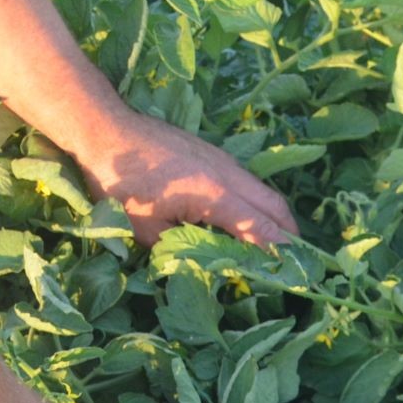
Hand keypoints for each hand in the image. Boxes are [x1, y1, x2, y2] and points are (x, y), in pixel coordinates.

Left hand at [63, 109, 300, 247]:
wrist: (106, 130)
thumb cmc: (121, 183)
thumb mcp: (147, 229)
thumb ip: (180, 248)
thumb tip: (203, 262)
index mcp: (214, 194)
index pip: (259, 227)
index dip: (278, 252)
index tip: (295, 272)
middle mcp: (227, 174)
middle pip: (273, 205)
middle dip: (288, 233)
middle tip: (295, 260)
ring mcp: (221, 159)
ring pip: (261, 190)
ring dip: (272, 215)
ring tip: (274, 243)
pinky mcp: (211, 153)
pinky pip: (245, 180)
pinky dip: (255, 201)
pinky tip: (243, 217)